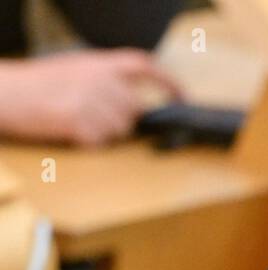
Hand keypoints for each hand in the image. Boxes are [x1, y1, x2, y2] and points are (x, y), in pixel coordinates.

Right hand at [0, 49, 181, 146]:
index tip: (182, 96)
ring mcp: (90, 101)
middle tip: (97, 116)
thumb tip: (131, 97)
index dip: (168, 81)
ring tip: (79, 121)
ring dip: (106, 131)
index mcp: (98, 63)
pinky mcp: (79, 123)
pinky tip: (72, 131)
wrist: (5, 92)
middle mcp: (98, 80)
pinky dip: (89, 142)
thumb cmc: (36, 83)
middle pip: (134, 108)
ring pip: (121, 128)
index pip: (144, 66)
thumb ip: (105, 78)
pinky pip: (101, 141)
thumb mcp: (73, 67)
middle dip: (123, 118)